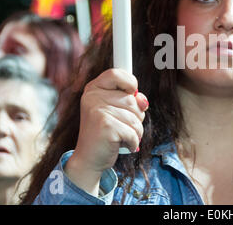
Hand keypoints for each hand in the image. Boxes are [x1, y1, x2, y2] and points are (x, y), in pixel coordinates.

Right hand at [65, 68, 148, 194]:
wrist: (89, 159)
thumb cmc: (106, 133)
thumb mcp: (117, 111)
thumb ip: (131, 100)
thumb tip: (143, 101)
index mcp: (93, 89)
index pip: (116, 73)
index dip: (130, 83)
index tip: (132, 93)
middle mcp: (92, 97)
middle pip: (132, 99)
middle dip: (136, 116)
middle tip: (122, 125)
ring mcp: (97, 111)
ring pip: (136, 117)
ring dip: (135, 131)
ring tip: (120, 136)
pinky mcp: (105, 126)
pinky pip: (133, 132)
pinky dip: (132, 142)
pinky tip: (121, 145)